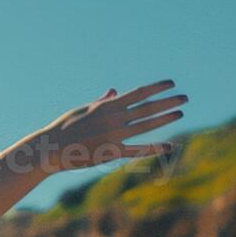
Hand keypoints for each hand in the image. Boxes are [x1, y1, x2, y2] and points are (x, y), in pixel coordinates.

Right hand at [20, 80, 187, 174]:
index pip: (138, 93)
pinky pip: (137, 149)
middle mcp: (113, 118)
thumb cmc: (64, 128)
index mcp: (107, 106)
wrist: (50, 148)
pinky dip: (155, 147)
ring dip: (165, 118)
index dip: (157, 88)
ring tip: (180, 113)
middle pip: (147, 107)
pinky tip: (169, 145)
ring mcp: (113, 135)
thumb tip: (113, 91)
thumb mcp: (83, 110)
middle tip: (185, 98)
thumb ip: (101, 102)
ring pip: (146, 125)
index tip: (171, 84)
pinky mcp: (111, 152)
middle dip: (167, 101)